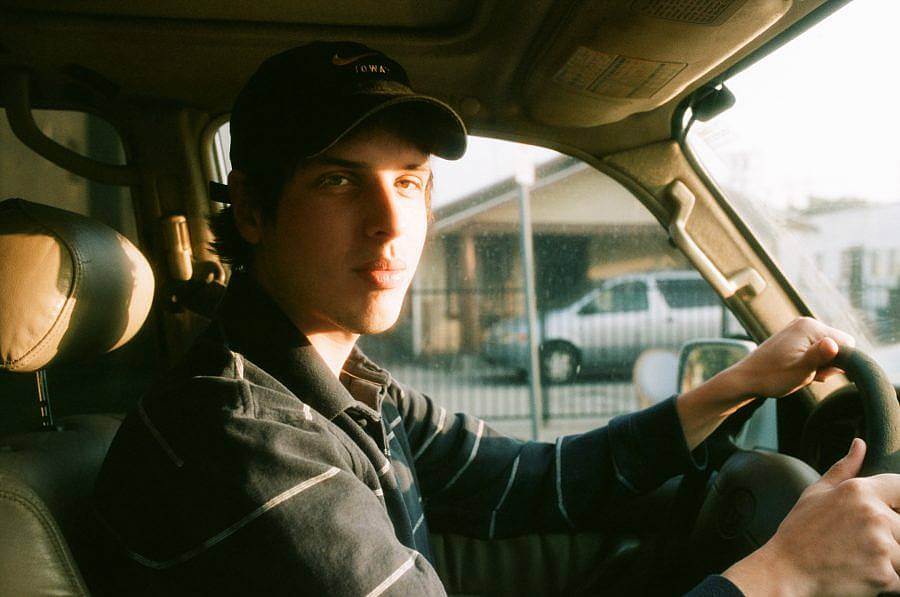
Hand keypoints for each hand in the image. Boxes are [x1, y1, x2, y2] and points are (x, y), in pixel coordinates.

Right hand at [724, 439, 899, 595]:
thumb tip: (860, 444)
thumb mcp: (816, 492)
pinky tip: (862, 574)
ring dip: (891, 560)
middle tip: (863, 543)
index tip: (889, 512)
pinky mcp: (883, 576)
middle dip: (893, 536)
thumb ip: (844, 468)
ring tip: (862, 559)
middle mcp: (873, 515)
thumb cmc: (799, 532)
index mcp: (859, 491)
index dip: (897, 502)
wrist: (786, 570)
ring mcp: (880, 547)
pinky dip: (887, 580)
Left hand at [730, 317, 854, 398]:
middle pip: (838, 345)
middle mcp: (806, 323)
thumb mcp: (800, 370)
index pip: (848, 342)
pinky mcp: (794, 338)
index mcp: (810, 326)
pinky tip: (798, 370)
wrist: (747, 379)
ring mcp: (799, 330)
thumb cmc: (772, 376)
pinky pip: (815, 351)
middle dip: (829, 363)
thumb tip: (835, 344)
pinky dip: (811, 363)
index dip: (839, 361)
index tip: (820, 371)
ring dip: (819, 365)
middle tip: (809, 374)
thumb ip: (820, 356)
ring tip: (801, 373)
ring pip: (827, 350)